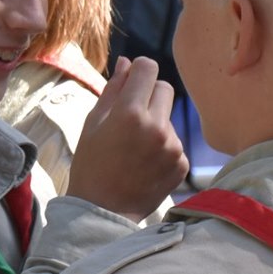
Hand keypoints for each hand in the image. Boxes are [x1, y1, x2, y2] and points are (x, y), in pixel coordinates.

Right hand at [66, 57, 187, 219]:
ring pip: (169, 116)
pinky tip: (145, 162)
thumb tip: (126, 63)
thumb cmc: (90, 164)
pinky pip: (175, 141)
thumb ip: (112, 90)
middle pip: (165, 88)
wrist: (103, 210)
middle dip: (149, 94)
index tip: (132, 79)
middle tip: (131, 115)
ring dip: (156, 122)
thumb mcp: (93, 123)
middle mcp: (157, 127)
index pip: (148, 69)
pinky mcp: (182, 163)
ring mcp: (173, 147)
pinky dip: (162, 146)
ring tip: (135, 146)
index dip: (139, 70)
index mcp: (130, 113)